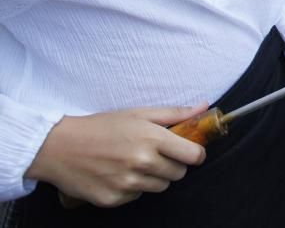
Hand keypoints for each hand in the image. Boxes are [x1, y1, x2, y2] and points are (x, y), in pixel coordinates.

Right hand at [26, 106, 207, 207]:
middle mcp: (141, 162)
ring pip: (160, 187)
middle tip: (156, 154)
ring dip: (153, 177)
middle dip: (173, 165)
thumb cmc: (101, 126)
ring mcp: (127, 184)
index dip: (195, 154)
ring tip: (135, 163)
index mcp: (152, 139)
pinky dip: (133, 188)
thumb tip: (203, 108)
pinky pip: (137, 197)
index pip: (193, 156)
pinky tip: (118, 174)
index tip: (190, 151)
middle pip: (179, 174)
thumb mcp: (138, 113)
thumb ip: (174, 113)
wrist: (59, 147)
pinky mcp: (113, 199)